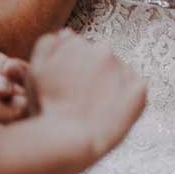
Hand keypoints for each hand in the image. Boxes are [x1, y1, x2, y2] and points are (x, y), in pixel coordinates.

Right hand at [29, 30, 145, 163]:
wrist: (68, 140)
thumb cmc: (47, 107)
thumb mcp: (35, 71)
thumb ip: (47, 45)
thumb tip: (68, 33)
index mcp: (78, 42)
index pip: (80, 51)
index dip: (74, 70)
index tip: (68, 88)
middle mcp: (103, 49)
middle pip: (101, 60)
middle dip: (93, 74)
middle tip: (82, 100)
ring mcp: (123, 69)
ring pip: (119, 74)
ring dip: (111, 85)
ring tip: (96, 110)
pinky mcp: (140, 90)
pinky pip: (136, 90)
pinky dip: (127, 99)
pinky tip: (111, 114)